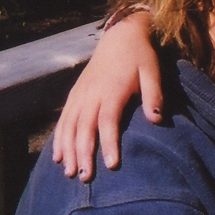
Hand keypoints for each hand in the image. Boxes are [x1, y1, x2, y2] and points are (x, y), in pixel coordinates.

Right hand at [51, 11, 161, 180]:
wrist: (120, 36)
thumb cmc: (140, 56)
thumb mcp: (152, 72)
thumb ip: (154, 95)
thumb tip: (156, 120)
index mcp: (111, 90)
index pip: (107, 121)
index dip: (109, 143)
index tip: (111, 165)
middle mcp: (91, 94)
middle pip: (84, 128)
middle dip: (83, 154)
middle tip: (85, 178)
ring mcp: (80, 94)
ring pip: (69, 126)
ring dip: (67, 150)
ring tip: (69, 173)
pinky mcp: (75, 95)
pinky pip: (63, 120)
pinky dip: (58, 139)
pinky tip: (57, 157)